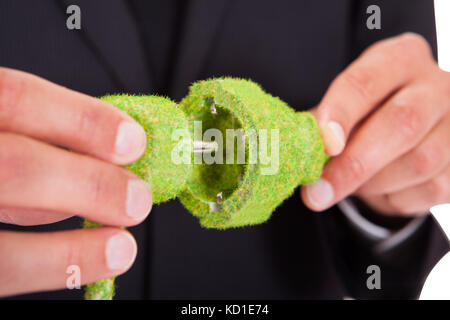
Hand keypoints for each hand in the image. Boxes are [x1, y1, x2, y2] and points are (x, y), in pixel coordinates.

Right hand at [0, 68, 151, 296]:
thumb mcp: (4, 132)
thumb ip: (38, 141)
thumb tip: (109, 163)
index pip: (12, 97)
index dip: (81, 119)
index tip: (133, 141)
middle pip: (12, 166)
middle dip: (87, 184)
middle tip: (137, 200)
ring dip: (70, 248)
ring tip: (122, 247)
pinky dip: (52, 268)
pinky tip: (96, 261)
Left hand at [301, 33, 449, 215]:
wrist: (406, 134)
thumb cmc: (365, 115)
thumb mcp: (343, 109)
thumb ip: (324, 125)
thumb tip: (300, 153)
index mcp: (400, 59)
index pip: (366, 82)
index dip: (342, 113)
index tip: (324, 144)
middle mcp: (437, 85)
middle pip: (402, 122)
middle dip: (355, 163)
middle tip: (319, 191)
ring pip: (420, 161)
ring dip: (373, 184)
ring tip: (349, 185)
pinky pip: (429, 190)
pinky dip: (394, 198)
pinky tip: (381, 189)